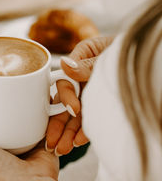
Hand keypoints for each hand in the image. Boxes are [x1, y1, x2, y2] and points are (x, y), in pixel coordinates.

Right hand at [45, 35, 115, 154]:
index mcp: (80, 58)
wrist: (146, 56)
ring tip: (61, 149)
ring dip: (67, 132)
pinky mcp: (101, 104)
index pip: (65, 80)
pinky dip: (83, 131)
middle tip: (52, 141)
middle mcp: (81, 77)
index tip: (73, 109)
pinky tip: (77, 141)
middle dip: (57, 123)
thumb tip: (65, 65)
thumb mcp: (107, 53)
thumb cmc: (127, 50)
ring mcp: (90, 91)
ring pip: (74, 115)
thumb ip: (87, 63)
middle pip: (64, 101)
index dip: (66, 96)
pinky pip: (89, 119)